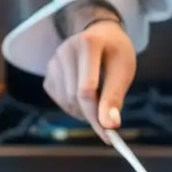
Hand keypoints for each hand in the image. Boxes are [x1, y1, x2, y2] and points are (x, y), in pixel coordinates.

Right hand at [43, 20, 135, 139]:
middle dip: (93, 116)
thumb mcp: (123, 70)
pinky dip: (74, 107)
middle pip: (75, 97)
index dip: (97, 115)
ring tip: (100, 102)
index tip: (110, 136)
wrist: (102, 36)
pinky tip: (86, 98)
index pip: (87, 89)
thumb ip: (114, 97)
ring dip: (84, 112)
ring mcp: (54, 61)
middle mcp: (65, 50)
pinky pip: (60, 100)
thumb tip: (110, 126)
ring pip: (67, 102)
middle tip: (108, 126)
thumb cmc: (115, 54)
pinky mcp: (49, 72)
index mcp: (87, 44)